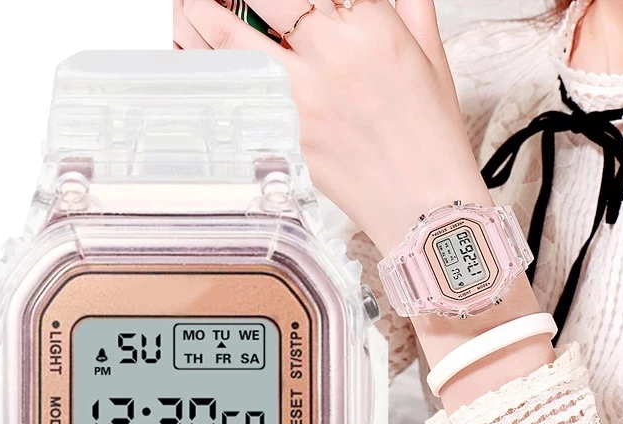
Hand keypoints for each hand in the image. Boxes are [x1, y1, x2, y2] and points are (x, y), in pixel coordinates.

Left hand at [180, 0, 491, 254]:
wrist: (425, 204)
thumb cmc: (431, 141)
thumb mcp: (431, 59)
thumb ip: (408, 7)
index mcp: (373, 26)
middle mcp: (334, 54)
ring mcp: (304, 96)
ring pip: (231, 35)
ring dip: (201, 12)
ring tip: (191, 6)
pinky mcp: (287, 133)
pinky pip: (236, 92)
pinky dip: (210, 67)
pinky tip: (197, 52)